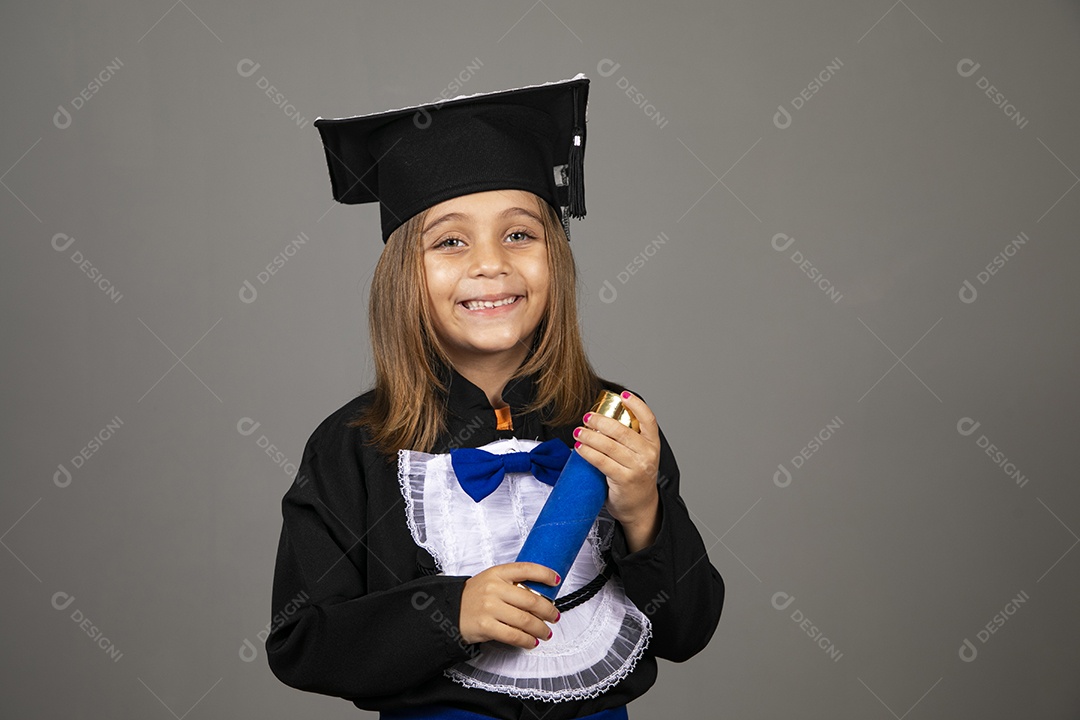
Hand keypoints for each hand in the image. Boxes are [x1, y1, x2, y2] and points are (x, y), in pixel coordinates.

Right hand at [459, 562, 560, 648]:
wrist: (449, 611)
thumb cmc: (474, 597)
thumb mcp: (491, 581)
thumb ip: (512, 583)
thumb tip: (540, 593)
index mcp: (497, 573)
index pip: (526, 569)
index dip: (544, 574)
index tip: (556, 580)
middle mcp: (494, 588)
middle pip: (531, 600)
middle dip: (548, 611)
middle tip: (554, 616)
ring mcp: (489, 607)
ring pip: (525, 620)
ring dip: (541, 629)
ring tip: (545, 632)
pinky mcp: (485, 626)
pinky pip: (514, 636)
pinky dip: (527, 641)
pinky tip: (532, 641)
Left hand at [574, 391, 660, 548]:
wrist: (640, 507)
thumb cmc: (635, 477)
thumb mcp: (639, 456)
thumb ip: (628, 440)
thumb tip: (602, 420)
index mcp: (653, 445)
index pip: (649, 419)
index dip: (637, 405)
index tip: (623, 395)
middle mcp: (648, 455)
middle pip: (622, 431)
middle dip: (601, 421)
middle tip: (587, 417)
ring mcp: (637, 468)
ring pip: (609, 445)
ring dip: (590, 436)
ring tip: (578, 431)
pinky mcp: (624, 480)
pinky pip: (602, 461)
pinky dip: (588, 452)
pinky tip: (579, 447)